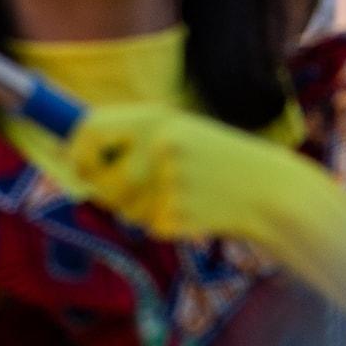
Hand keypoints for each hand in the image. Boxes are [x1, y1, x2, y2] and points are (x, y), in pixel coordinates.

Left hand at [68, 106, 281, 243]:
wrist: (270, 191)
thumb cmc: (217, 162)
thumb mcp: (178, 134)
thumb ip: (132, 141)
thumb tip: (74, 160)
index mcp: (155, 118)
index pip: (89, 129)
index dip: (77, 151)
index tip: (78, 164)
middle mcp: (157, 146)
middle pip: (101, 181)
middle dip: (106, 193)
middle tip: (130, 192)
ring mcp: (168, 181)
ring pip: (124, 210)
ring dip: (140, 211)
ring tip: (177, 196)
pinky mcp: (178, 213)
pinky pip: (150, 227)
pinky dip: (165, 225)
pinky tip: (194, 212)